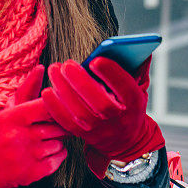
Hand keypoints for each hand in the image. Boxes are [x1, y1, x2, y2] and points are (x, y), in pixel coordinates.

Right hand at [0, 64, 69, 187]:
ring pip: (60, 142)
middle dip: (57, 126)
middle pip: (57, 125)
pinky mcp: (33, 173)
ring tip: (42, 142)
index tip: (59, 106)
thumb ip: (24, 93)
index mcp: (13, 116)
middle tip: (50, 127)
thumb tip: (40, 69)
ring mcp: (28, 155)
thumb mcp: (3, 113)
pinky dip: (57, 155)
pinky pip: (59, 158)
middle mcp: (21, 135)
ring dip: (56, 142)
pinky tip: (44, 154)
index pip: (46, 105)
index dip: (57, 105)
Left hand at [41, 56, 164, 177]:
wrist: (124, 140)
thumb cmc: (128, 105)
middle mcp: (118, 119)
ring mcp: (99, 129)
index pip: (126, 89)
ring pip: (80, 112)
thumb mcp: (138, 87)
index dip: (111, 74)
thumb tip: (139, 48)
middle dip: (81, 81)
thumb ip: (137, 68)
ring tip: (54, 70)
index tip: (96, 60)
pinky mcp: (83, 134)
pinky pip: (66, 122)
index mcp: (134, 103)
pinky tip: (47, 90)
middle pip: (100, 102)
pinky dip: (55, 107)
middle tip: (67, 64)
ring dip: (64, 90)